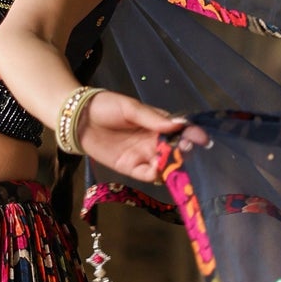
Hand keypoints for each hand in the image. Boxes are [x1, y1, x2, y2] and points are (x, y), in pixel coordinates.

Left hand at [79, 90, 207, 182]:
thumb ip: (153, 118)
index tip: (202, 139)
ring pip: (165, 164)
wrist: (77, 118)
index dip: (192, 135)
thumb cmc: (105, 106)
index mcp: (157, 123)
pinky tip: (159, 169)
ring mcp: (143, 155)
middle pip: (176, 150)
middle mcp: (154, 140)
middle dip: (184, 152)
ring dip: (172, 165)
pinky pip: (149, 174)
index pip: (180, 130)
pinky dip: (156, 174)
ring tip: (173, 162)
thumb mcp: (130, 108)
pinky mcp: (131, 167)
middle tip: (186, 150)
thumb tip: (179, 125)